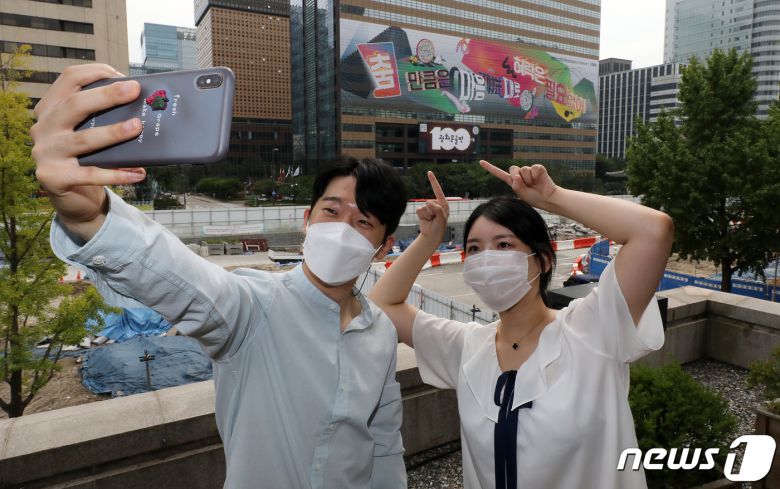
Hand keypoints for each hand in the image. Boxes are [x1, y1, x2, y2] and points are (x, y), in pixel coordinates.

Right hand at [31, 64, 146, 234]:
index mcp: (51, 108)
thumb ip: (103, 117)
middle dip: (107, 96)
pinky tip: (138, 173)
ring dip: (113, 132)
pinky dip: (117, 174)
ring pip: (83, 140)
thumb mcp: (88, 132)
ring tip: (137, 128)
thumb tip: (140, 103)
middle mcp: (43, 127)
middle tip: (134, 91)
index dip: (96, 73)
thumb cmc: (86, 158)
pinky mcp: (55, 177)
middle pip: (75, 105)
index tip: (123, 77)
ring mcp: (46, 153)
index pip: (69, 79)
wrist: (73, 198)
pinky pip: (91, 174)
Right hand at [416, 171, 448, 242]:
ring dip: (427, 215)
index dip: (433, 181)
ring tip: (431, 220)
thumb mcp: (442, 219)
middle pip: (430, 202)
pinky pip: (419, 210)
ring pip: (424, 207)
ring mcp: (427, 207)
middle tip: (435, 219)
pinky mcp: (420, 211)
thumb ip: (437, 209)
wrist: (431, 236)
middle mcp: (435, 204)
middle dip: (432, 212)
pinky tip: (426, 220)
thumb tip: (427, 201)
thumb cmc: (439, 227)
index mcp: (443, 204)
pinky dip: (422, 216)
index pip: (437, 190)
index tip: (429, 172)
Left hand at [479, 160, 557, 207]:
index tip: (480, 162)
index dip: (490, 168)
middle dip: (518, 176)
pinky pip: (533, 168)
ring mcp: (528, 171)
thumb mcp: (521, 194)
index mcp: (513, 181)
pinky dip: (536, 176)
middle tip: (527, 185)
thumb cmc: (533, 197)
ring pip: (523, 169)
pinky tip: (539, 180)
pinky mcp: (537, 168)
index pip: (499, 174)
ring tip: (534, 184)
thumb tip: (516, 176)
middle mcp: (519, 174)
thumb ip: (516, 185)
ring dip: (528, 179)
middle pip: (512, 168)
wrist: (546, 198)